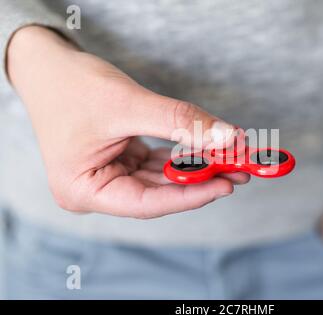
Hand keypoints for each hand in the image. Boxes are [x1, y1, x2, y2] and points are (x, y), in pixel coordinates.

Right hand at [7, 26, 249, 218]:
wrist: (47, 66)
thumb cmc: (71, 85)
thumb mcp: (128, 103)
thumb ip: (180, 122)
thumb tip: (229, 137)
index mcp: (83, 190)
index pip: (146, 204)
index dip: (189, 196)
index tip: (225, 184)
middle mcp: (97, 190)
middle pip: (158, 193)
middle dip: (200, 180)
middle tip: (239, 169)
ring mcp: (110, 177)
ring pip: (162, 179)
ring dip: (196, 168)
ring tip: (232, 159)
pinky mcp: (121, 162)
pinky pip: (158, 164)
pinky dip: (183, 156)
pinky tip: (208, 150)